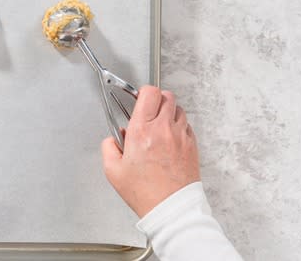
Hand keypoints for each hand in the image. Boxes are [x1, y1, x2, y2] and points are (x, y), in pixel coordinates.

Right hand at [101, 86, 200, 217]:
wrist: (171, 208)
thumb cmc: (145, 192)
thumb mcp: (113, 171)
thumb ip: (108, 148)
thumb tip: (112, 140)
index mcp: (142, 131)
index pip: (149, 93)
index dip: (143, 92)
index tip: (139, 99)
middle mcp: (163, 129)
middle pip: (166, 96)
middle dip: (156, 100)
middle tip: (149, 111)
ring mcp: (180, 136)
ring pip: (178, 109)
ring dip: (168, 113)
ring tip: (159, 126)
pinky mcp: (192, 145)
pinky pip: (187, 126)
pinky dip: (178, 127)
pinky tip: (170, 139)